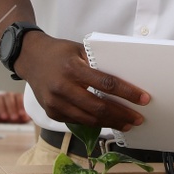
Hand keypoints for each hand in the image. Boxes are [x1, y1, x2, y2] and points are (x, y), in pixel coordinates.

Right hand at [0, 92, 28, 123]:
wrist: (5, 126)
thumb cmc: (17, 121)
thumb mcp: (23, 119)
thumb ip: (26, 116)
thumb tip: (29, 117)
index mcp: (17, 98)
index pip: (19, 96)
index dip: (21, 105)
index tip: (23, 115)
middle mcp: (7, 97)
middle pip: (8, 96)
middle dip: (12, 107)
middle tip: (14, 117)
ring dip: (2, 107)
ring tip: (4, 117)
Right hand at [15, 33, 148, 128]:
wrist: (30, 58)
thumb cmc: (58, 52)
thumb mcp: (79, 49)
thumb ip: (98, 62)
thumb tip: (125, 77)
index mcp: (72, 68)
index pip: (106, 83)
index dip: (127, 93)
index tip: (143, 99)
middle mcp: (62, 87)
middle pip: (99, 106)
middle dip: (122, 114)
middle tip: (138, 118)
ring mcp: (55, 103)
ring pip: (89, 118)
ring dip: (110, 123)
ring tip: (126, 124)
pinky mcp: (52, 112)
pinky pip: (78, 121)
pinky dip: (94, 123)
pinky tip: (107, 122)